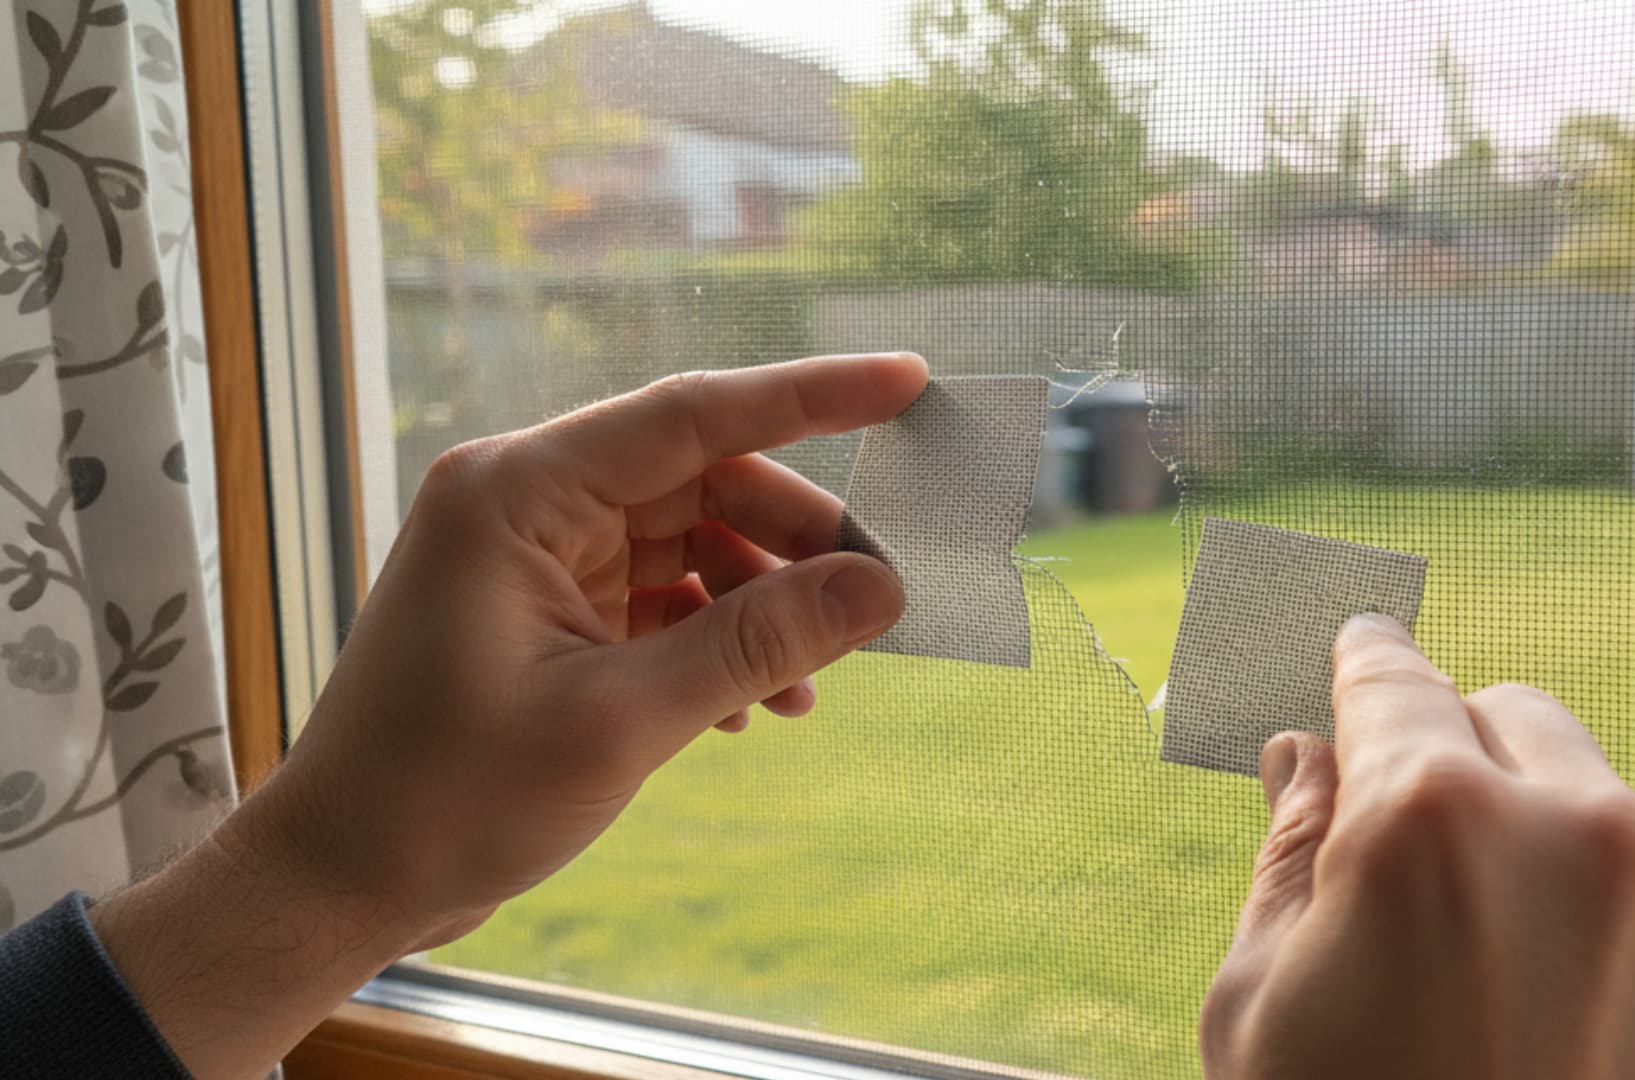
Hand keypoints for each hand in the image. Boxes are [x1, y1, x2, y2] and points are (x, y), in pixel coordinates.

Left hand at [92, 354, 926, 1076]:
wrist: (343, 881)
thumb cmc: (449, 798)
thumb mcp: (622, 719)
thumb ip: (757, 643)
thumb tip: (880, 589)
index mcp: (520, 491)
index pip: (692, 414)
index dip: (810, 397)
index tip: (907, 382)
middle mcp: (527, 501)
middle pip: (703, 479)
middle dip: (794, 539)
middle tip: (877, 600)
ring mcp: (537, 556)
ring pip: (692, 540)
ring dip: (761, 603)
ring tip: (811, 683)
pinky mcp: (549, 610)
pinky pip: (663, 595)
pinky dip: (717, 639)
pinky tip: (755, 707)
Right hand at [1201, 615, 1634, 1078]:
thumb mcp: (1259, 1003)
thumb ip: (1289, 851)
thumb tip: (1304, 755)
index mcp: (1435, 820)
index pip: (1391, 677)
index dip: (1359, 660)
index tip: (1356, 648)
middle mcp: (1582, 833)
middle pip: (1510, 716)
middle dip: (1452, 753)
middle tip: (1404, 837)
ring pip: (1598, 807)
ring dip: (1538, 843)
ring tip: (1489, 967)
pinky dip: (1612, 927)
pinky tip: (1563, 1022)